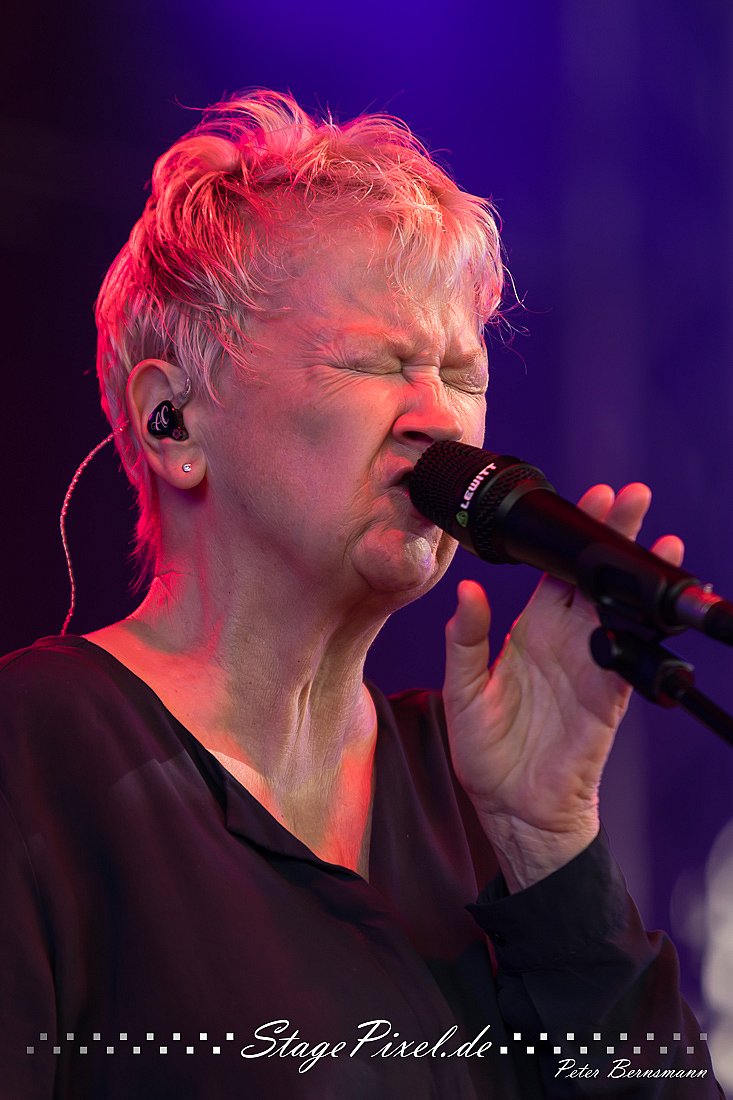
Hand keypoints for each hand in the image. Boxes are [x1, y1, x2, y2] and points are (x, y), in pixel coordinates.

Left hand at [443, 482, 683, 892]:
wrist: (513, 808)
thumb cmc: (486, 751)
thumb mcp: (462, 692)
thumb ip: (464, 642)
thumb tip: (466, 593)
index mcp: (530, 632)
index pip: (555, 573)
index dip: (568, 537)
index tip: (587, 500)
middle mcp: (565, 642)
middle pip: (594, 579)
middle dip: (613, 537)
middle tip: (632, 496)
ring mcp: (590, 667)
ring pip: (620, 610)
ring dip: (637, 575)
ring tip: (659, 539)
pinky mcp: (607, 699)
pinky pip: (630, 658)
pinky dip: (644, 632)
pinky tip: (654, 603)